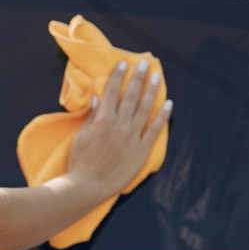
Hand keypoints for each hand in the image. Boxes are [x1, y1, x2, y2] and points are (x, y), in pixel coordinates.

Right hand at [67, 59, 171, 200]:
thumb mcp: (81, 136)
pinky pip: (155, 129)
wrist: (88, 186)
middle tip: (144, 62)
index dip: (118, 76)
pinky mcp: (142, 150)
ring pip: (145, 108)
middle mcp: (119, 125)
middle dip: (138, 77)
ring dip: (151, 90)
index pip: (111, 91)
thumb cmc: (79, 161)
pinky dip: (163, 116)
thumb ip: (91, 117)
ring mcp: (132, 137)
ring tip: (156, 76)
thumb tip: (97, 98)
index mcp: (103, 119)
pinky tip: (168, 104)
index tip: (123, 63)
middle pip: (131, 95)